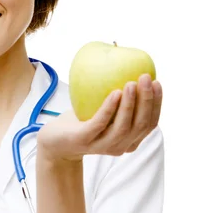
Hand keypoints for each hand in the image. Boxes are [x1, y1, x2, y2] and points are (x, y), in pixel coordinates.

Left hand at [37, 74, 161, 162]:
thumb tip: (129, 66)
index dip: (157, 103)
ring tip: (131, 83)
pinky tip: (115, 92)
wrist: (55, 140)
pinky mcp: (84, 140)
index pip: (149, 124)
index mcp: (129, 140)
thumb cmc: (82, 121)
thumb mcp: (103, 110)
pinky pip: (100, 123)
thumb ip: (118, 98)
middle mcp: (119, 146)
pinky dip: (110, 108)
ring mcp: (102, 146)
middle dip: (147, 100)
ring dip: (130, 103)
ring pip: (123, 126)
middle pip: (140, 125)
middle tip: (146, 77)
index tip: (157, 82)